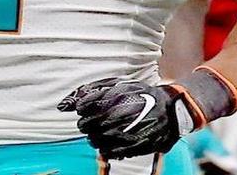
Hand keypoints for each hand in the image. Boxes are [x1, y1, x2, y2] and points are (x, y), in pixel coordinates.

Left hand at [58, 79, 199, 159]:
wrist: (172, 111)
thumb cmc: (142, 95)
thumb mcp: (120, 85)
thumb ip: (93, 90)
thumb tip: (65, 104)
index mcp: (118, 95)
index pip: (86, 105)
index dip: (82, 108)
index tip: (84, 109)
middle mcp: (123, 113)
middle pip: (89, 124)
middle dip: (85, 123)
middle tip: (89, 122)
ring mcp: (130, 131)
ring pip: (97, 140)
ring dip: (93, 137)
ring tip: (98, 133)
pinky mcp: (136, 146)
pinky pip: (111, 152)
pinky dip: (106, 149)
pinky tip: (108, 143)